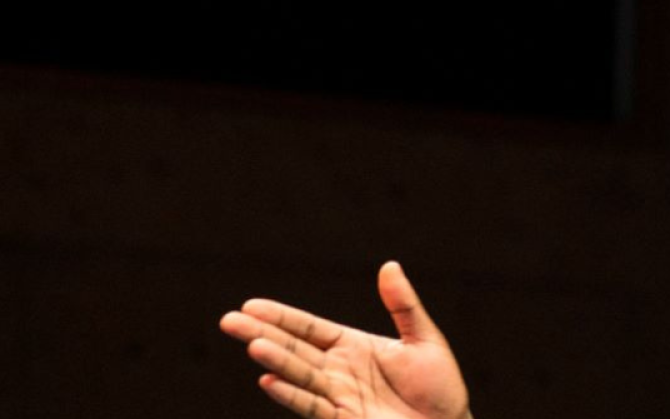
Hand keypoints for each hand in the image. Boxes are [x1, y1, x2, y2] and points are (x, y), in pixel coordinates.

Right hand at [220, 261, 472, 418]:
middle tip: (229, 320)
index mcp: (354, 347)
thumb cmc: (440, 386)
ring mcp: (339, 396)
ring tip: (253, 345)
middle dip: (263, 334)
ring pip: (300, 376)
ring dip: (277, 361)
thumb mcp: (424, 339)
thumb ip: (403, 305)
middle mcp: (339, 370)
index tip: (251, 305)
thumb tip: (389, 265)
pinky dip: (292, 395)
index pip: (310, 329)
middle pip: (295, 349)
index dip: (282, 317)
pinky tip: (270, 381)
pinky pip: (314, 406)